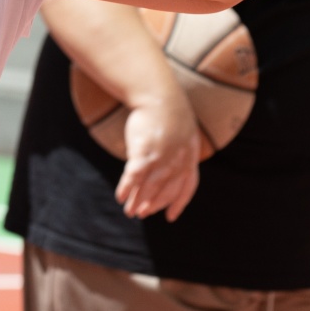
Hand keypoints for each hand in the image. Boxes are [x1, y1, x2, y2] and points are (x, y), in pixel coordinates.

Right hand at [116, 90, 201, 221]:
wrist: (158, 94)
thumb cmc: (168, 112)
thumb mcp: (183, 132)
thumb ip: (180, 151)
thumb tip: (172, 160)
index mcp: (189, 157)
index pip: (186, 187)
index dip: (178, 203)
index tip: (170, 217)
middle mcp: (177, 161)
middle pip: (164, 190)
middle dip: (153, 204)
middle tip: (141, 214)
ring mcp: (161, 157)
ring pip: (149, 187)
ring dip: (138, 201)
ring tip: (129, 211)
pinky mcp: (143, 151)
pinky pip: (134, 175)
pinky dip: (127, 187)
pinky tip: (120, 196)